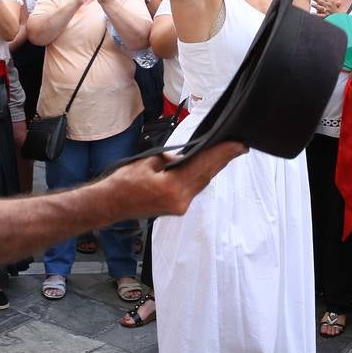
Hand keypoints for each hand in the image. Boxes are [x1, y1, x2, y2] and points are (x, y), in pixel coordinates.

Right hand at [108, 141, 248, 216]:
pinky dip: (203, 176)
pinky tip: (210, 166)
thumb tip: (188, 157)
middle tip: (241, 145)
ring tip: (230, 152)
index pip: (203, 166)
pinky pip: (195, 188)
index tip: (239, 144)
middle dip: (224, 159)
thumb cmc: (124, 181)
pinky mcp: (177, 208)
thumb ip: (173, 159)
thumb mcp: (148, 162)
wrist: (110, 204)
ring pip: (203, 183)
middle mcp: (180, 201)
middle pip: (207, 176)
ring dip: (215, 167)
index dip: (222, 154)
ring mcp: (180, 207)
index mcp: (172, 188)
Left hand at [310, 0, 341, 14]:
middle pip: (322, 2)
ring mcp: (328, 11)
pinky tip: (313, 13)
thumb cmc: (332, 7)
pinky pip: (320, 15)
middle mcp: (329, 6)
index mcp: (330, 1)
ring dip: (316, 6)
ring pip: (321, 8)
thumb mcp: (331, 0)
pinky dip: (317, 14)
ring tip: (312, 4)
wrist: (336, 16)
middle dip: (318, 0)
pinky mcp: (326, 16)